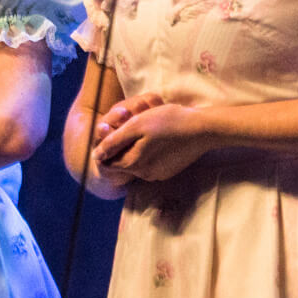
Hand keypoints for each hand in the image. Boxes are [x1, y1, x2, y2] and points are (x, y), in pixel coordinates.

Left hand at [93, 93, 207, 181]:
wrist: (202, 129)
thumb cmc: (168, 122)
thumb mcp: (136, 125)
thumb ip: (114, 141)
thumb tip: (95, 155)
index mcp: (134, 164)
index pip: (108, 162)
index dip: (108, 145)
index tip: (118, 129)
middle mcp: (144, 175)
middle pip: (123, 162)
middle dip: (124, 145)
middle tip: (135, 125)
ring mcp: (158, 175)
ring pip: (137, 162)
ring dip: (137, 148)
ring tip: (150, 129)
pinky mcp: (169, 172)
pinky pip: (151, 163)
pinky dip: (150, 152)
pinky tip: (160, 138)